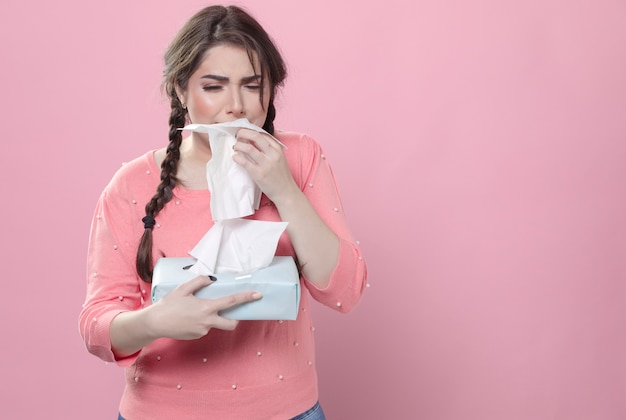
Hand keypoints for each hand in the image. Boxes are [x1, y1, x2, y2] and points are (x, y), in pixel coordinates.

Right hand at [146, 275, 261, 339]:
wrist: (155, 323)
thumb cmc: (168, 304)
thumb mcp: (183, 288)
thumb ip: (200, 281)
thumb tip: (212, 279)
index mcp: (206, 308)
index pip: (231, 302)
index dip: (246, 298)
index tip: (258, 295)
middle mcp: (207, 322)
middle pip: (231, 323)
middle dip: (236, 319)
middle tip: (232, 312)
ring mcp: (202, 331)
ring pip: (215, 324)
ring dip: (213, 318)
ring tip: (195, 311)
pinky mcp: (196, 336)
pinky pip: (204, 328)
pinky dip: (202, 322)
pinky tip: (189, 318)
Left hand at [232, 128, 297, 202]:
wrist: (285, 192)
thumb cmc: (280, 175)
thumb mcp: (279, 158)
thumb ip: (269, 149)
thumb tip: (252, 140)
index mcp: (277, 149)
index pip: (262, 134)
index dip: (251, 131)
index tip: (244, 133)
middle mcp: (273, 154)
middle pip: (255, 137)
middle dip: (243, 133)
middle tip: (237, 135)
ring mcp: (266, 164)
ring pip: (249, 148)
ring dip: (238, 145)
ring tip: (235, 147)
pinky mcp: (259, 174)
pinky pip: (245, 162)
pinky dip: (237, 157)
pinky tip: (235, 157)